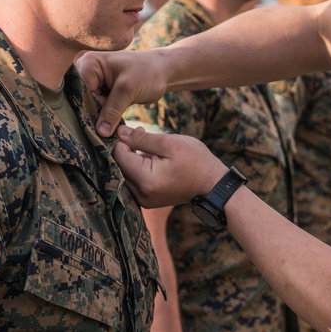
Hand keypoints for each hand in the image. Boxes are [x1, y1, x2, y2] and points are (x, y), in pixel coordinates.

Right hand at [76, 50, 169, 136]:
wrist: (164, 72)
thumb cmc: (148, 72)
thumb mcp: (128, 89)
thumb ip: (112, 110)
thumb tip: (100, 132)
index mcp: (89, 63)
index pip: (79, 91)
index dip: (85, 109)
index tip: (91, 129)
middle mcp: (87, 71)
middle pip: (81, 99)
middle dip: (91, 115)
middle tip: (98, 135)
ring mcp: (94, 83)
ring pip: (89, 107)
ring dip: (97, 119)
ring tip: (103, 134)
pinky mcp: (103, 93)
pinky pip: (98, 109)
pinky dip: (104, 119)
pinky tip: (108, 130)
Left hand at [113, 125, 227, 207]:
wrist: (212, 184)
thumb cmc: (195, 161)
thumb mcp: (169, 143)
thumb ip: (141, 139)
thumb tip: (118, 133)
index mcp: (145, 180)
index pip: (119, 156)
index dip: (124, 140)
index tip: (139, 130)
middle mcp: (140, 194)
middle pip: (119, 166)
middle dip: (127, 149)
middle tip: (143, 134)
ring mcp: (143, 200)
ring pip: (124, 174)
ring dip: (132, 158)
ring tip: (149, 146)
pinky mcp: (146, 200)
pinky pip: (133, 181)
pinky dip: (137, 168)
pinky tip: (150, 158)